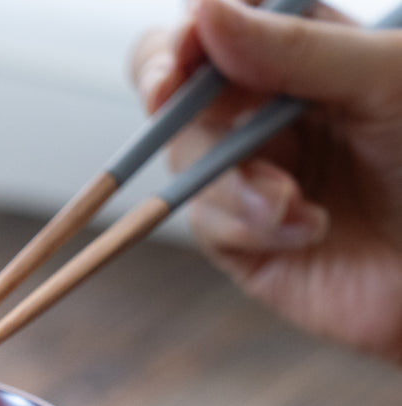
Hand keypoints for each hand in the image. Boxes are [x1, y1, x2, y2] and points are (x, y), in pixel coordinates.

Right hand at [131, 0, 401, 363]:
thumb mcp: (387, 81)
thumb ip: (297, 48)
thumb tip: (206, 11)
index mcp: (308, 56)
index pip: (225, 24)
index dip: (193, 28)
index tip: (190, 35)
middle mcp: (271, 114)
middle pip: (181, 87)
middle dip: (167, 86)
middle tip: (165, 91)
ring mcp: (254, 177)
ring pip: (188, 159)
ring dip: (231, 179)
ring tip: (292, 203)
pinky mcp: (244, 243)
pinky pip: (208, 222)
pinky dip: (252, 225)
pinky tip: (307, 229)